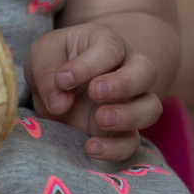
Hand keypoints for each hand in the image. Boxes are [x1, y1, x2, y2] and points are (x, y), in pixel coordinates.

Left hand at [27, 22, 164, 162]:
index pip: (110, 48)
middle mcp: (127, 72)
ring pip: (151, 109)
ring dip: (129, 116)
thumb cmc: (54, 64)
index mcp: (106, 44)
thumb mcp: (41, 55)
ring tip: (100, 119)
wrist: (57, 90)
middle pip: (147, 73)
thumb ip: (47, 70)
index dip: (88, 65)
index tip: (63, 79)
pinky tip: (90, 147)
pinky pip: (132, 143)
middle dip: (124, 84)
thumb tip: (60, 103)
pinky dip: (116, 148)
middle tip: (95, 92)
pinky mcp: (122, 133)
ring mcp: (129, 104)